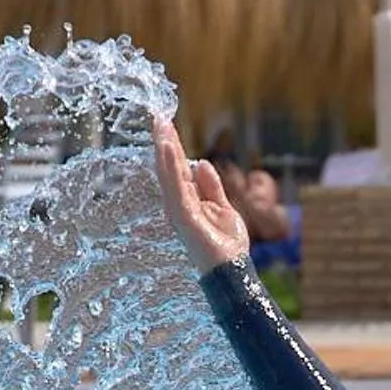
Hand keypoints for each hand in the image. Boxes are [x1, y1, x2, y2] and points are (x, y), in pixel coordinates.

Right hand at [150, 114, 249, 270]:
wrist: (232, 273)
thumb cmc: (227, 246)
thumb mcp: (223, 209)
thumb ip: (211, 187)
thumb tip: (201, 163)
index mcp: (190, 201)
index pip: (180, 169)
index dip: (174, 147)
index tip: (167, 125)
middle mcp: (180, 204)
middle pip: (171, 168)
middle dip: (165, 142)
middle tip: (158, 116)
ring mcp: (179, 210)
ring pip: (169, 174)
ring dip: (164, 149)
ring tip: (160, 125)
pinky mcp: (183, 216)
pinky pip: (175, 187)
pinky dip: (170, 166)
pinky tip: (167, 148)